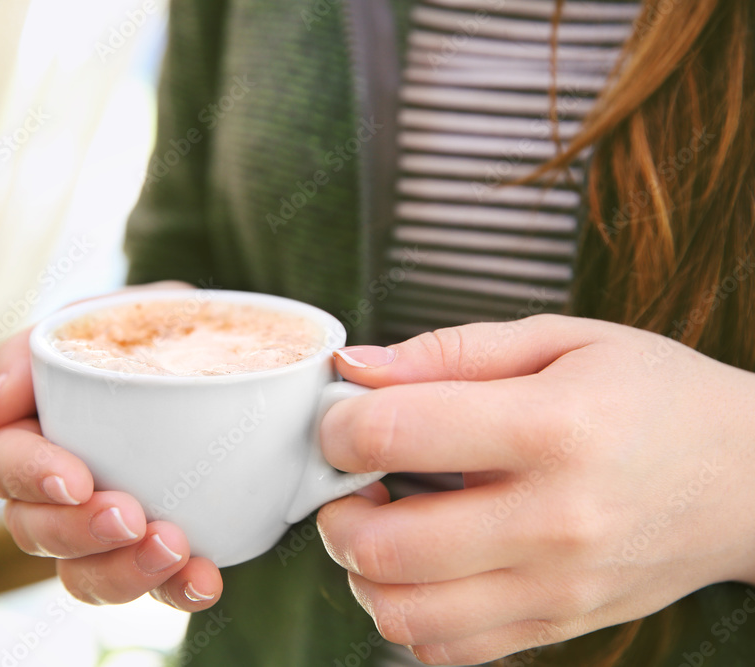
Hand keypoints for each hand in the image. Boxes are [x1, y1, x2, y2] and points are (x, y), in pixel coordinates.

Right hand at [0, 284, 222, 610]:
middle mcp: (52, 483)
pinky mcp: (145, 552)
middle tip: (130, 516)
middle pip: (31, 526)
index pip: (3, 455)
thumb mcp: (116, 314)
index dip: (30, 473)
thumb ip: (50, 344)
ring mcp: (97, 525)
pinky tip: (204, 579)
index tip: (76, 479)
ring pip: (78, 572)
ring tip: (174, 549)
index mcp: (32, 421)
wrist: (237, 363)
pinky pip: (146, 588)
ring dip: (120, 570)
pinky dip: (174, 590)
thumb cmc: (159, 332)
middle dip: (77, 530)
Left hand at [317, 314, 754, 664]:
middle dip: (332, 511)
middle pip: (384, 546)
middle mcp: (552, 521)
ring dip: (362, 572)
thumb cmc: (656, 397)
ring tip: (380, 525)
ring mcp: (556, 588)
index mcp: (549, 429)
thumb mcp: (562, 340)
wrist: (749, 477)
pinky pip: (448, 650)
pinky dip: (408, 614)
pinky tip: (422, 567)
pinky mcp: (558, 625)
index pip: (393, 434)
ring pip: (404, 616)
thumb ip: (449, 350)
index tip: (341, 419)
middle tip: (348, 482)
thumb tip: (356, 367)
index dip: (337, 426)